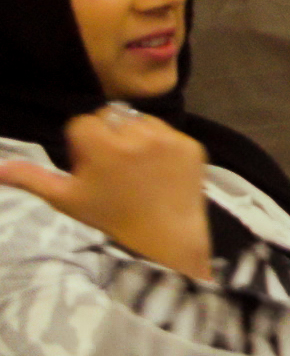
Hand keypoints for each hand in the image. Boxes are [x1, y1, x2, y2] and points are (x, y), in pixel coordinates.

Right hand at [0, 109, 213, 280]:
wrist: (165, 238)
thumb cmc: (110, 218)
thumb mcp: (66, 199)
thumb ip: (31, 179)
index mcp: (101, 146)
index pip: (83, 122)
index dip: (84, 144)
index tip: (91, 165)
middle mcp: (135, 136)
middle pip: (112, 117)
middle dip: (109, 135)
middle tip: (114, 168)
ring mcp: (167, 139)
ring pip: (140, 121)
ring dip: (135, 137)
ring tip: (136, 170)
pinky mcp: (191, 145)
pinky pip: (169, 132)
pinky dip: (161, 146)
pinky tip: (158, 172)